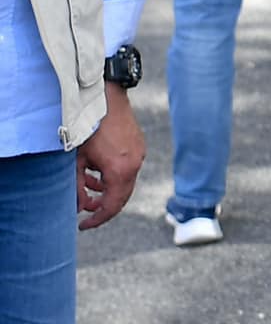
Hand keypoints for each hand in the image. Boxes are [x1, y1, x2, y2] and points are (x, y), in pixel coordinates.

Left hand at [77, 86, 144, 228]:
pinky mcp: (138, 145)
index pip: (113, 205)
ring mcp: (139, 154)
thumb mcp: (77, 160)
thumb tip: (79, 206)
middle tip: (86, 209)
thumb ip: (76, 186)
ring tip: (89, 185)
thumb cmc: (89, 128)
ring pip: (124, 182)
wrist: (106, 99)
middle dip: (103, 205)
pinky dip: (113, 175)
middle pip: (122, 196)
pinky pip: (128, 168)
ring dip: (107, 188)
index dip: (98, 218)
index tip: (83, 224)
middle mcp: (135, 164)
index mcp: (121, 170)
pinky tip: (98, 168)